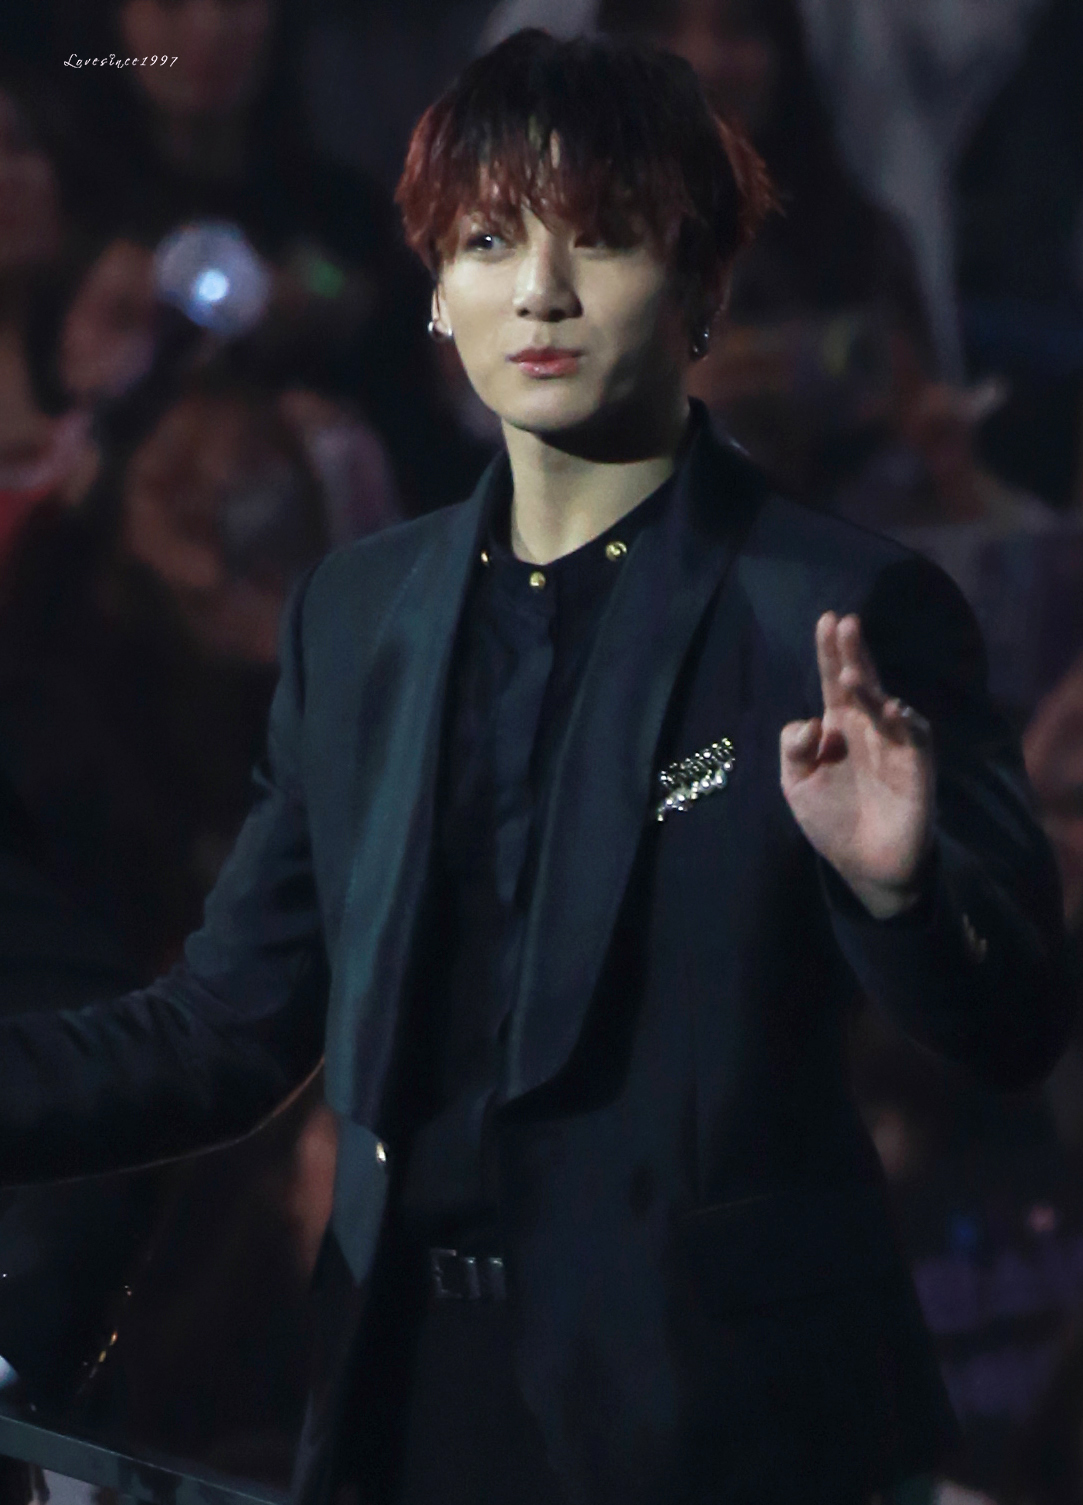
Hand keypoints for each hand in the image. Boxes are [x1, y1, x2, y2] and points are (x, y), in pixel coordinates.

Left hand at [781, 612, 934, 918]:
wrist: (866, 866)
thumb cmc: (831, 821)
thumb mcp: (796, 785)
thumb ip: (794, 749)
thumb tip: (811, 721)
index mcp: (838, 728)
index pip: (832, 681)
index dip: (830, 653)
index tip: (827, 620)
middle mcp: (868, 729)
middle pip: (862, 682)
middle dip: (854, 654)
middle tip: (846, 623)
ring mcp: (894, 745)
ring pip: (886, 705)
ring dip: (871, 689)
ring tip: (851, 676)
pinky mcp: (917, 767)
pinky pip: (914, 737)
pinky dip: (905, 721)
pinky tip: (891, 709)